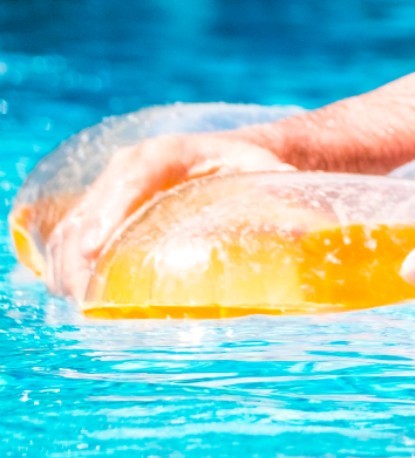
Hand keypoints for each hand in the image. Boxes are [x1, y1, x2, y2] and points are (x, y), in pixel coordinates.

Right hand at [44, 133, 292, 300]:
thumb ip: (280, 194)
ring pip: (71, 227)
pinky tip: (71, 294)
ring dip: (65, 266)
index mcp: (166, 154)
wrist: (237, 155)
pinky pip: (67, 237)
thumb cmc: (252, 168)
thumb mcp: (266, 174)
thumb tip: (309, 230)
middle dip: (78, 255)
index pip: (130, 178)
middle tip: (84, 297)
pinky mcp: (101, 209)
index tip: (92, 248)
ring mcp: (110, 188)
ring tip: (77, 303)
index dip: (107, 212)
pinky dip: (62, 265)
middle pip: (90, 209)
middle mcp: (130, 167)